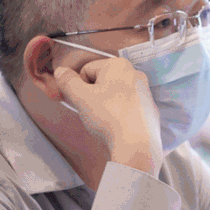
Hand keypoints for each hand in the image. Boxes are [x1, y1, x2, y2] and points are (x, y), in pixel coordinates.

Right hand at [54, 59, 162, 175]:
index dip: (78, 86)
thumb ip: (68, 82)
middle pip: (101, 81)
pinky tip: (117, 125)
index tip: (80, 101)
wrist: (135, 144)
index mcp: (119, 65)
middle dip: (92, 95)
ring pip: (114, 94)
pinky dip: (119, 113)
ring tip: (104, 120)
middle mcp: (135, 73)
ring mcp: (145, 91)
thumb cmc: (108, 116)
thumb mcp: (81, 97)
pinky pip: (126, 106)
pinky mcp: (149, 108)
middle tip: (91, 111)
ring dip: (104, 104)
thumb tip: (60, 71)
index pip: (86, 69)